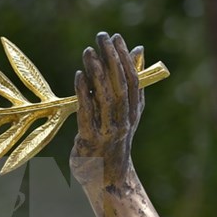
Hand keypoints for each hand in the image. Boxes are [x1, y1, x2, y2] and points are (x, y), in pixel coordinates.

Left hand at [70, 32, 144, 185]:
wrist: (106, 179)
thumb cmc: (112, 140)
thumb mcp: (125, 111)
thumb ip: (128, 83)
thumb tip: (138, 50)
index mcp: (133, 112)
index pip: (133, 80)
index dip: (126, 58)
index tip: (116, 37)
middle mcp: (124, 120)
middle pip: (120, 85)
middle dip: (111, 59)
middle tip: (101, 37)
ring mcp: (108, 130)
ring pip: (105, 97)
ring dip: (97, 72)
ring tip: (88, 51)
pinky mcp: (91, 140)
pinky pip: (88, 113)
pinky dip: (84, 93)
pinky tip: (78, 76)